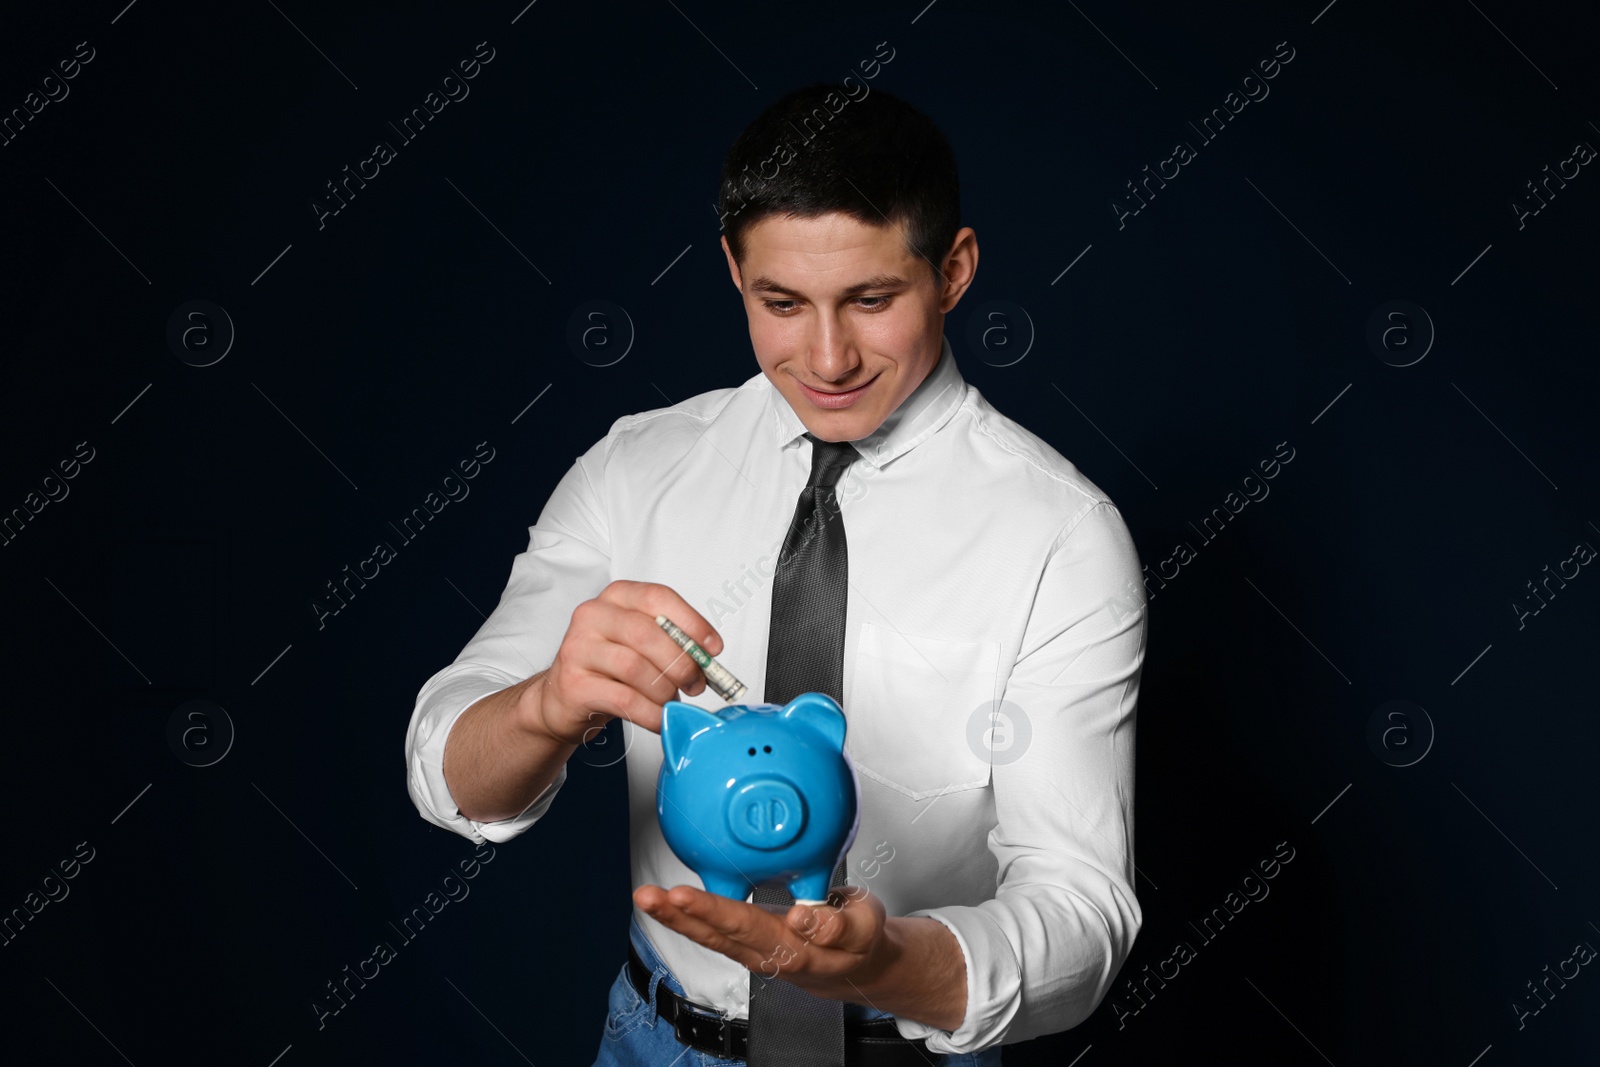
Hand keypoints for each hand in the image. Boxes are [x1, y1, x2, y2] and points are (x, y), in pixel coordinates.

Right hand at [530, 580, 722, 744]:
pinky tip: (659, 718)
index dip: (692, 623)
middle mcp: (593, 616)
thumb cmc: (607, 668)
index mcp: (615, 598)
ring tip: (672, 701)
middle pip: (648, 634)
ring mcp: (578, 649)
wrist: (562, 698)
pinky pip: (625, 700)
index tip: (712, 648)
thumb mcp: (638, 643)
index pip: (658, 598)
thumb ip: (670, 641)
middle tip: (695, 683)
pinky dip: (651, 713)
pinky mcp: (574, 685)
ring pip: (636, 668)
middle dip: (682, 663)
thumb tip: (707, 658)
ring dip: (665, 691)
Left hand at [632, 881, 897, 1005]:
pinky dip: (685, 919)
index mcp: (797, 948)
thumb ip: (836, 924)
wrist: (857, 967)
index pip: (752, 928)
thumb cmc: (860, 940)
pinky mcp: (747, 945)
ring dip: (675, 918)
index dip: (719, 912)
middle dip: (684, 914)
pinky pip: (711, 934)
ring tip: (646, 897)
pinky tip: (664, 904)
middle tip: (653, 896)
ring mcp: (754, 952)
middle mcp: (768, 954)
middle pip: (720, 934)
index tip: (690, 897)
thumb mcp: (865, 926)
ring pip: (710, 937)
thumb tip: (803, 917)